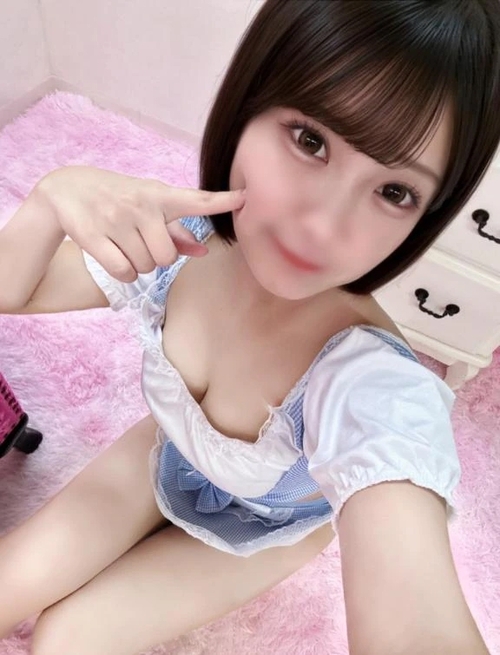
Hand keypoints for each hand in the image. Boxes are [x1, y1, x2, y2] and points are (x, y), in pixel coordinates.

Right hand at [35, 166, 244, 282]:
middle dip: (157, 257)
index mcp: (158, 195)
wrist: (66, 188)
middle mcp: (139, 205)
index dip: (221, 201)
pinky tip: (115, 255)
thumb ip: (177, 231)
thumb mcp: (148, 206)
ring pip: (146, 267)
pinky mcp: (92, 236)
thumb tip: (204, 251)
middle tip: (141, 241)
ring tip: (124, 242)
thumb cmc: (118, 198)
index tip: (245, 198)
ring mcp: (115, 220)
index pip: (195, 200)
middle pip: (167, 256)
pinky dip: (124, 272)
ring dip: (139, 264)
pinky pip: (125, 273)